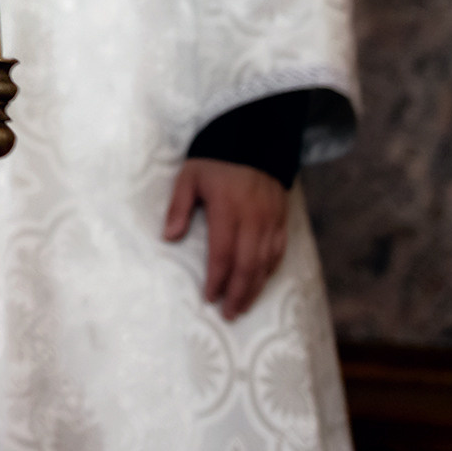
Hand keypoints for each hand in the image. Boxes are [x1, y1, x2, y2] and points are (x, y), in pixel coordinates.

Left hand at [164, 157, 288, 319]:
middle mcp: (254, 219)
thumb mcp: (189, 177)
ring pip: (266, 263)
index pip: (222, 254)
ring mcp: (271, 220)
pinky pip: (279, 251)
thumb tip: (169, 238)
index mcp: (228, 210)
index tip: (208, 297)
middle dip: (237, 293)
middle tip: (228, 313)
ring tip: (242, 306)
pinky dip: (270, 270)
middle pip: (247, 265)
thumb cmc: (215, 160)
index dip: (216, 279)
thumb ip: (178, 207)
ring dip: (254, 287)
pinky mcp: (282, 219)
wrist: (254, 139)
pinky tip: (261, 281)